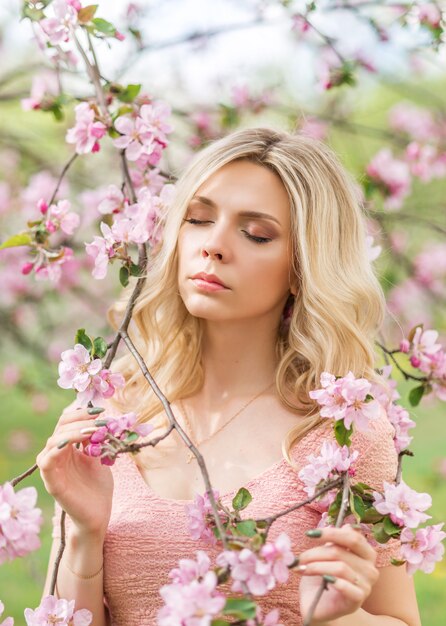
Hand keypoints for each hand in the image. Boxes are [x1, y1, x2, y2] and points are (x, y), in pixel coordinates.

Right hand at [36, 402, 113, 537]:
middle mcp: (56, 455)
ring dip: (73, 432)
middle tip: (100, 421)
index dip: (82, 413)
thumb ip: (97, 439)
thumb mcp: (100, 456)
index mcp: (66, 447)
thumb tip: (101, 418)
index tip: (101, 411)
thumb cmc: (98, 487)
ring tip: (92, 431)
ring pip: (53, 440)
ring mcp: (51, 468)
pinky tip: (73, 443)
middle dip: (81, 420)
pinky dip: (58, 447)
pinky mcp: (51, 482)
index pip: (66, 421)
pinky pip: (47, 460)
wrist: (99, 514)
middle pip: (60, 427)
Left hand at [298, 525, 378, 623]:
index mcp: (366, 553)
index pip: (352, 536)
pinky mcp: (358, 600)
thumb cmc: (323, 576)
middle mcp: (370, 568)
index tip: (310, 534)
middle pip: (341, 552)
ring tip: (301, 568)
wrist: (319, 605)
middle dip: (316, 552)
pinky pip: (347, 587)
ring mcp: (366, 585)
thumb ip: (335, 541)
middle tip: (299, 557)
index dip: (331, 533)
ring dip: (316, 566)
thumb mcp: (327, 555)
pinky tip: (323, 580)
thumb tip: (340, 526)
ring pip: (340, 567)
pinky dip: (333, 581)